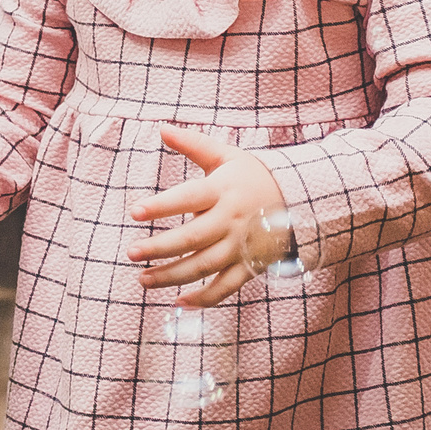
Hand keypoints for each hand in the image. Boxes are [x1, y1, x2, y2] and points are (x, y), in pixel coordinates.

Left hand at [128, 127, 285, 305]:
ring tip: (142, 279)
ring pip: (203, 267)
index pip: (188, 198)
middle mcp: (231, 220)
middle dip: (159, 247)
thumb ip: (192, 144)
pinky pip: (225, 288)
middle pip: (191, 238)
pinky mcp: (250, 266)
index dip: (161, 205)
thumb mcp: (225, 155)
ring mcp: (241, 246)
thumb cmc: (251, 175)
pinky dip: (204, 299)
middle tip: (131, 252)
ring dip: (172, 277)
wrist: (299, 199)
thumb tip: (161, 127)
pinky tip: (178, 302)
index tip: (133, 211)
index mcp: (223, 190)